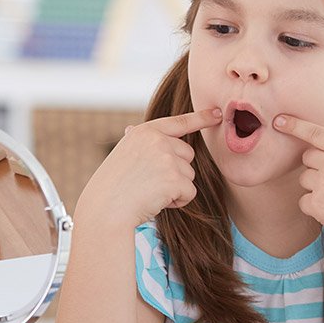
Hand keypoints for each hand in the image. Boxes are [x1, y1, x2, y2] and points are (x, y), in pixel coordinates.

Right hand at [77, 107, 221, 230]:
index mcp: (145, 132)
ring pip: (189, 175)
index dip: (201, 118)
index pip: (178, 122)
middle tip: (149, 182)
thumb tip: (131, 129)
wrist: (106, 208)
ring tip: (149, 192)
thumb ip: (138, 143)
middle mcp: (157, 140)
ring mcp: (167, 158)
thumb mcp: (123, 154)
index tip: (218, 114)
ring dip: (175, 188)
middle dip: (176, 171)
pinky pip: (190, 192)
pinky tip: (157, 201)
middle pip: (187, 154)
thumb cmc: (112, 185)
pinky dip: (177, 201)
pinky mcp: (175, 179)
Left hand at [274, 114, 323, 249]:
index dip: (295, 126)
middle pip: (307, 157)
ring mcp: (322, 182)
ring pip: (304, 179)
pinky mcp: (315, 203)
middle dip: (316, 167)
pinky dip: (314, 208)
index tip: (279, 120)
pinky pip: (303, 201)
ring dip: (315, 188)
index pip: (315, 133)